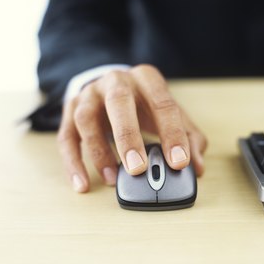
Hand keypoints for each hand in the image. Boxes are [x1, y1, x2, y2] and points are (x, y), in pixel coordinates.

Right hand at [57, 64, 207, 192]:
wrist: (112, 85)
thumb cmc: (144, 104)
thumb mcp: (169, 114)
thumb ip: (188, 137)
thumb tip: (197, 167)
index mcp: (146, 79)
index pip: (162, 103)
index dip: (172, 133)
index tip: (179, 162)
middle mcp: (116, 82)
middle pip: (119, 102)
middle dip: (128, 136)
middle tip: (138, 169)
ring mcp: (90, 95)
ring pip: (87, 119)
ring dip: (98, 151)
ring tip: (111, 178)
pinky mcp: (70, 111)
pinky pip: (66, 136)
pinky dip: (73, 162)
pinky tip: (82, 183)